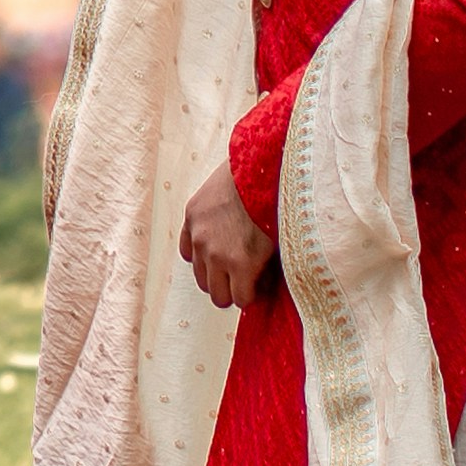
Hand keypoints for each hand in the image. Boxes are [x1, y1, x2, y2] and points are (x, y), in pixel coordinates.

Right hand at [177, 162, 268, 310]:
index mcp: (241, 263)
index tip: (257, 286)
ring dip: (214, 274)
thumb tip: (262, 288)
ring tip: (229, 261)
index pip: (239, 301)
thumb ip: (267, 272)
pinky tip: (213, 245)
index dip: (251, 294)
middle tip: (242, 278)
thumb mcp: (278, 244)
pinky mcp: (191, 217)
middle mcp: (215, 254)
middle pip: (217, 295)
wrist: (258, 164)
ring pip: (199, 277)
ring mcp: (199, 236)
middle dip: (231, 290)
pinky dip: (198, 254)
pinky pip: (187, 252)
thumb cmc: (275, 204)